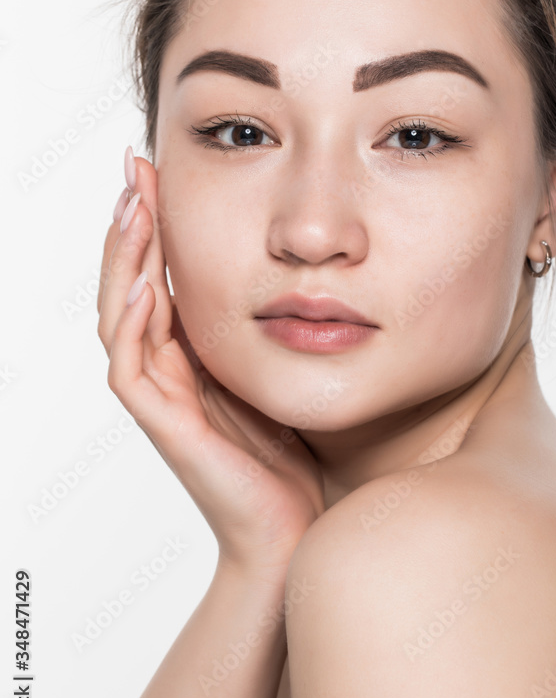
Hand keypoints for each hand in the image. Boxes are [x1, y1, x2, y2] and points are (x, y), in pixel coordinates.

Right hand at [97, 150, 324, 580]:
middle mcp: (166, 370)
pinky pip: (133, 369)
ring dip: (123, 260)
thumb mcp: (278, 373)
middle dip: (131, 225)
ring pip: (120, 317)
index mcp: (189, 355)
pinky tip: (145, 284)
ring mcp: (161, 399)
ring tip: (133, 205)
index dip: (154, 225)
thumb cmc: (287, 458)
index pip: (158, 276)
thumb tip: (293, 278)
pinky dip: (133, 325)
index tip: (160, 171)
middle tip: (135, 167)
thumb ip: (266, 332)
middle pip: (129, 284)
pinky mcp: (168, 427)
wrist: (290, 531)